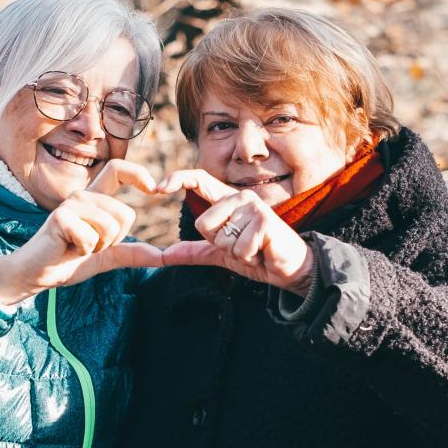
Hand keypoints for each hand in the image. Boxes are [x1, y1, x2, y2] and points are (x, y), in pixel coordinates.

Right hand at [0, 160, 162, 306]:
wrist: (38, 273)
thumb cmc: (69, 260)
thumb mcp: (108, 257)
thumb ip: (134, 253)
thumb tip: (165, 256)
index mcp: (96, 198)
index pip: (118, 169)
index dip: (139, 174)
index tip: (155, 189)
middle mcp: (84, 195)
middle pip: (126, 213)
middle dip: (115, 239)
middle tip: (91, 245)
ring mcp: (71, 204)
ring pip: (111, 226)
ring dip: (99, 247)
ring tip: (78, 247)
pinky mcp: (60, 218)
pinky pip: (92, 238)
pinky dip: (84, 251)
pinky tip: (68, 249)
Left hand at [157, 169, 314, 296]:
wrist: (289, 268)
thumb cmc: (257, 256)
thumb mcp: (221, 254)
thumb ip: (195, 251)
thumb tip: (166, 255)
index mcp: (228, 201)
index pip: (200, 180)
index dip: (178, 179)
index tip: (157, 188)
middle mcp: (240, 198)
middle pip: (203, 224)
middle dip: (218, 244)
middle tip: (242, 245)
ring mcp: (253, 207)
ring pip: (221, 238)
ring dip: (236, 253)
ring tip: (254, 249)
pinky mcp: (264, 221)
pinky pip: (238, 248)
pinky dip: (248, 258)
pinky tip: (262, 252)